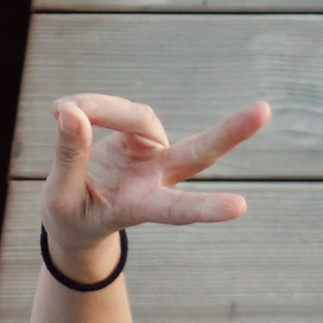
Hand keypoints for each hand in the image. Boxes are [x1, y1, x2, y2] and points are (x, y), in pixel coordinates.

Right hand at [43, 94, 268, 273]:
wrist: (74, 216)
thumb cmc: (71, 217)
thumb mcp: (60, 198)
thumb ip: (68, 157)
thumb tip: (70, 111)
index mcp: (139, 208)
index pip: (176, 210)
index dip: (205, 207)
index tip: (242, 207)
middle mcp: (157, 180)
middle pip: (199, 154)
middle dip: (230, 133)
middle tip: (263, 111)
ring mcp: (154, 154)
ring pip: (138, 117)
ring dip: (100, 108)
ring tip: (58, 109)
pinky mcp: (143, 134)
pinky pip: (121, 109)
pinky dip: (93, 106)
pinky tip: (65, 110)